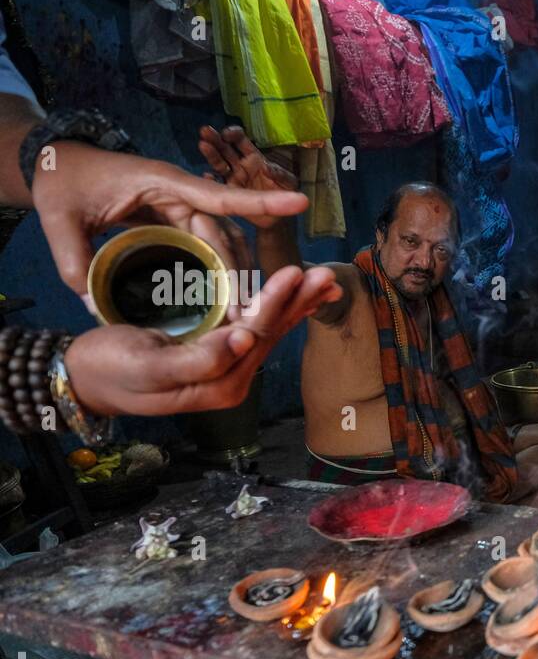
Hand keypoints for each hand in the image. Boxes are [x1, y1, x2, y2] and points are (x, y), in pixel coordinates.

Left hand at [30, 141, 308, 296]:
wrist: (57, 166)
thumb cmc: (62, 182)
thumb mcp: (58, 217)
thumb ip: (74, 259)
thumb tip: (91, 299)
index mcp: (161, 183)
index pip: (219, 196)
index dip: (260, 200)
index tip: (299, 201)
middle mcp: (181, 196)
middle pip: (223, 237)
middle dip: (238, 276)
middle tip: (246, 316)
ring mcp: (180, 210)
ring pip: (220, 247)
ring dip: (232, 279)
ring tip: (239, 316)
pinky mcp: (176, 224)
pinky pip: (205, 251)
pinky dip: (216, 275)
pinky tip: (220, 303)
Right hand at [63, 265, 340, 416]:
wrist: (89, 377)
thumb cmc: (111, 370)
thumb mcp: (148, 367)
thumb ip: (196, 360)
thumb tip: (241, 340)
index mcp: (220, 384)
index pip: (254, 338)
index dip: (274, 304)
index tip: (293, 274)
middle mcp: (233, 377)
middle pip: (271, 333)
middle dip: (298, 302)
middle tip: (326, 274)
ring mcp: (229, 363)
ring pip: (268, 328)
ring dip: (295, 303)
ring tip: (323, 280)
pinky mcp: (220, 349)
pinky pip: (253, 324)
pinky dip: (276, 306)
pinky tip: (295, 294)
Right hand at [198, 125, 297, 220]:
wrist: (278, 217)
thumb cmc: (285, 195)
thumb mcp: (288, 183)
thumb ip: (280, 174)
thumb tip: (267, 168)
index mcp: (254, 158)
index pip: (240, 141)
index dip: (234, 135)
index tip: (227, 135)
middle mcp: (240, 165)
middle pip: (225, 148)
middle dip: (216, 139)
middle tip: (205, 131)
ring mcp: (232, 178)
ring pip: (219, 163)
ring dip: (210, 153)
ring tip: (203, 145)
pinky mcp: (228, 193)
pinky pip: (217, 185)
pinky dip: (210, 181)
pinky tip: (207, 177)